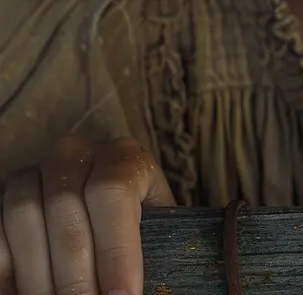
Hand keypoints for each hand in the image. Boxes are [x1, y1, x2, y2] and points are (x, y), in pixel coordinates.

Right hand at [0, 135, 175, 294]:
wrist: (105, 200)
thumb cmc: (137, 218)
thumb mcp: (155, 222)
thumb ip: (153, 242)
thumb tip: (138, 288)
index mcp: (122, 157)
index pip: (114, 193)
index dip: (116, 249)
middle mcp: (76, 154)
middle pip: (66, 209)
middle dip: (76, 274)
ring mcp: (37, 170)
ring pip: (25, 216)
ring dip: (38, 273)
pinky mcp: (5, 193)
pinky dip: (7, 267)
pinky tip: (23, 292)